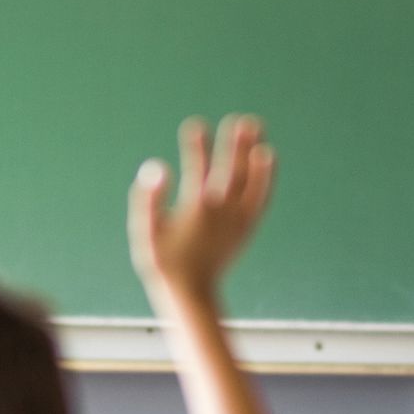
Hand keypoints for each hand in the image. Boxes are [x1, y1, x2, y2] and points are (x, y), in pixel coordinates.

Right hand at [130, 115, 275, 304]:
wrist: (190, 293)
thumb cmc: (163, 263)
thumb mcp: (146, 232)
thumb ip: (149, 199)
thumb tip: (156, 166)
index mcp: (196, 209)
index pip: (197, 169)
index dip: (196, 146)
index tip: (196, 125)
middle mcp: (221, 211)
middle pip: (231, 170)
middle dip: (235, 145)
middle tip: (241, 120)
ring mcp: (237, 219)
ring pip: (249, 180)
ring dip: (252, 154)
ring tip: (256, 127)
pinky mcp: (246, 228)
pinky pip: (260, 198)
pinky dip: (265, 178)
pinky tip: (267, 158)